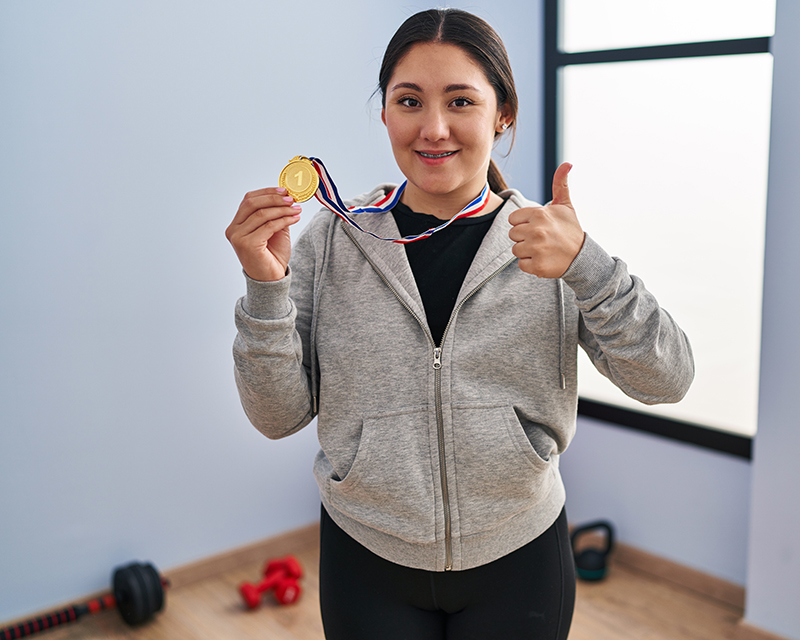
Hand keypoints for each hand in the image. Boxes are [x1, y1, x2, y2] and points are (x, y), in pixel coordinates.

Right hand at [225, 187, 302, 281]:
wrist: (271, 280)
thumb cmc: (271, 256)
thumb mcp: (273, 230)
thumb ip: (274, 214)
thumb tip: (286, 196)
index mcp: (236, 224)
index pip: (248, 200)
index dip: (266, 192)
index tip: (284, 190)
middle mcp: (233, 230)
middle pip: (252, 203)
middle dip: (274, 198)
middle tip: (291, 198)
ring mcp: (238, 238)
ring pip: (262, 214)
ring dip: (282, 209)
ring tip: (297, 209)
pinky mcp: (248, 245)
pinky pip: (269, 226)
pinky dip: (284, 220)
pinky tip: (294, 218)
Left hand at [508, 162, 584, 277]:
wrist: (582, 256)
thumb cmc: (570, 229)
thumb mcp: (565, 205)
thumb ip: (560, 184)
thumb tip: (567, 163)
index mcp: (539, 214)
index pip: (513, 219)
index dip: (523, 223)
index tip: (537, 226)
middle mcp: (537, 231)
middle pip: (513, 235)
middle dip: (524, 237)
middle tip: (541, 239)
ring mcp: (537, 249)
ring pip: (515, 250)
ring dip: (526, 251)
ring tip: (542, 249)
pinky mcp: (537, 266)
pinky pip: (521, 264)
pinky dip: (530, 265)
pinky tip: (543, 259)